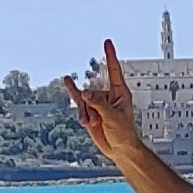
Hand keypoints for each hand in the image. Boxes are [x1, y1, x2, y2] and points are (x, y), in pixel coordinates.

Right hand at [61, 43, 141, 163]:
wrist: (119, 149)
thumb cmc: (124, 133)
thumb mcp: (113, 117)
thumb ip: (98, 103)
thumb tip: (85, 93)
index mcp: (120, 93)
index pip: (114, 70)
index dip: (110, 56)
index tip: (107, 42)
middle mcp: (108, 96)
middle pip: (93, 90)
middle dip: (91, 104)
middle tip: (97, 118)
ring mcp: (98, 103)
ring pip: (84, 99)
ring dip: (85, 112)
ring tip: (91, 123)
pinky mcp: (90, 112)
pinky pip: (79, 103)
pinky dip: (76, 103)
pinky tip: (67, 81)